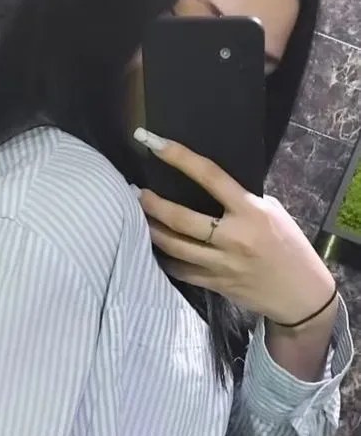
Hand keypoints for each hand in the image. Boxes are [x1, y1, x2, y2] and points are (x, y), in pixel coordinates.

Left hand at [136, 131, 336, 328]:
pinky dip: (164, 259)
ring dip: (152, 230)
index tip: (154, 142)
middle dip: (153, 204)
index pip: (210, 176)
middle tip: (135, 192)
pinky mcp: (215, 284)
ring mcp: (222, 263)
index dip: (179, 157)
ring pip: (175, 246)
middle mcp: (234, 236)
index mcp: (251, 210)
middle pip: (181, 218)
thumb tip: (211, 188)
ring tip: (137, 218)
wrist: (300, 293)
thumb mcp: (273, 213)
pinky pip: (181, 270)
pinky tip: (153, 249)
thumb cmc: (289, 247)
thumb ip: (242, 201)